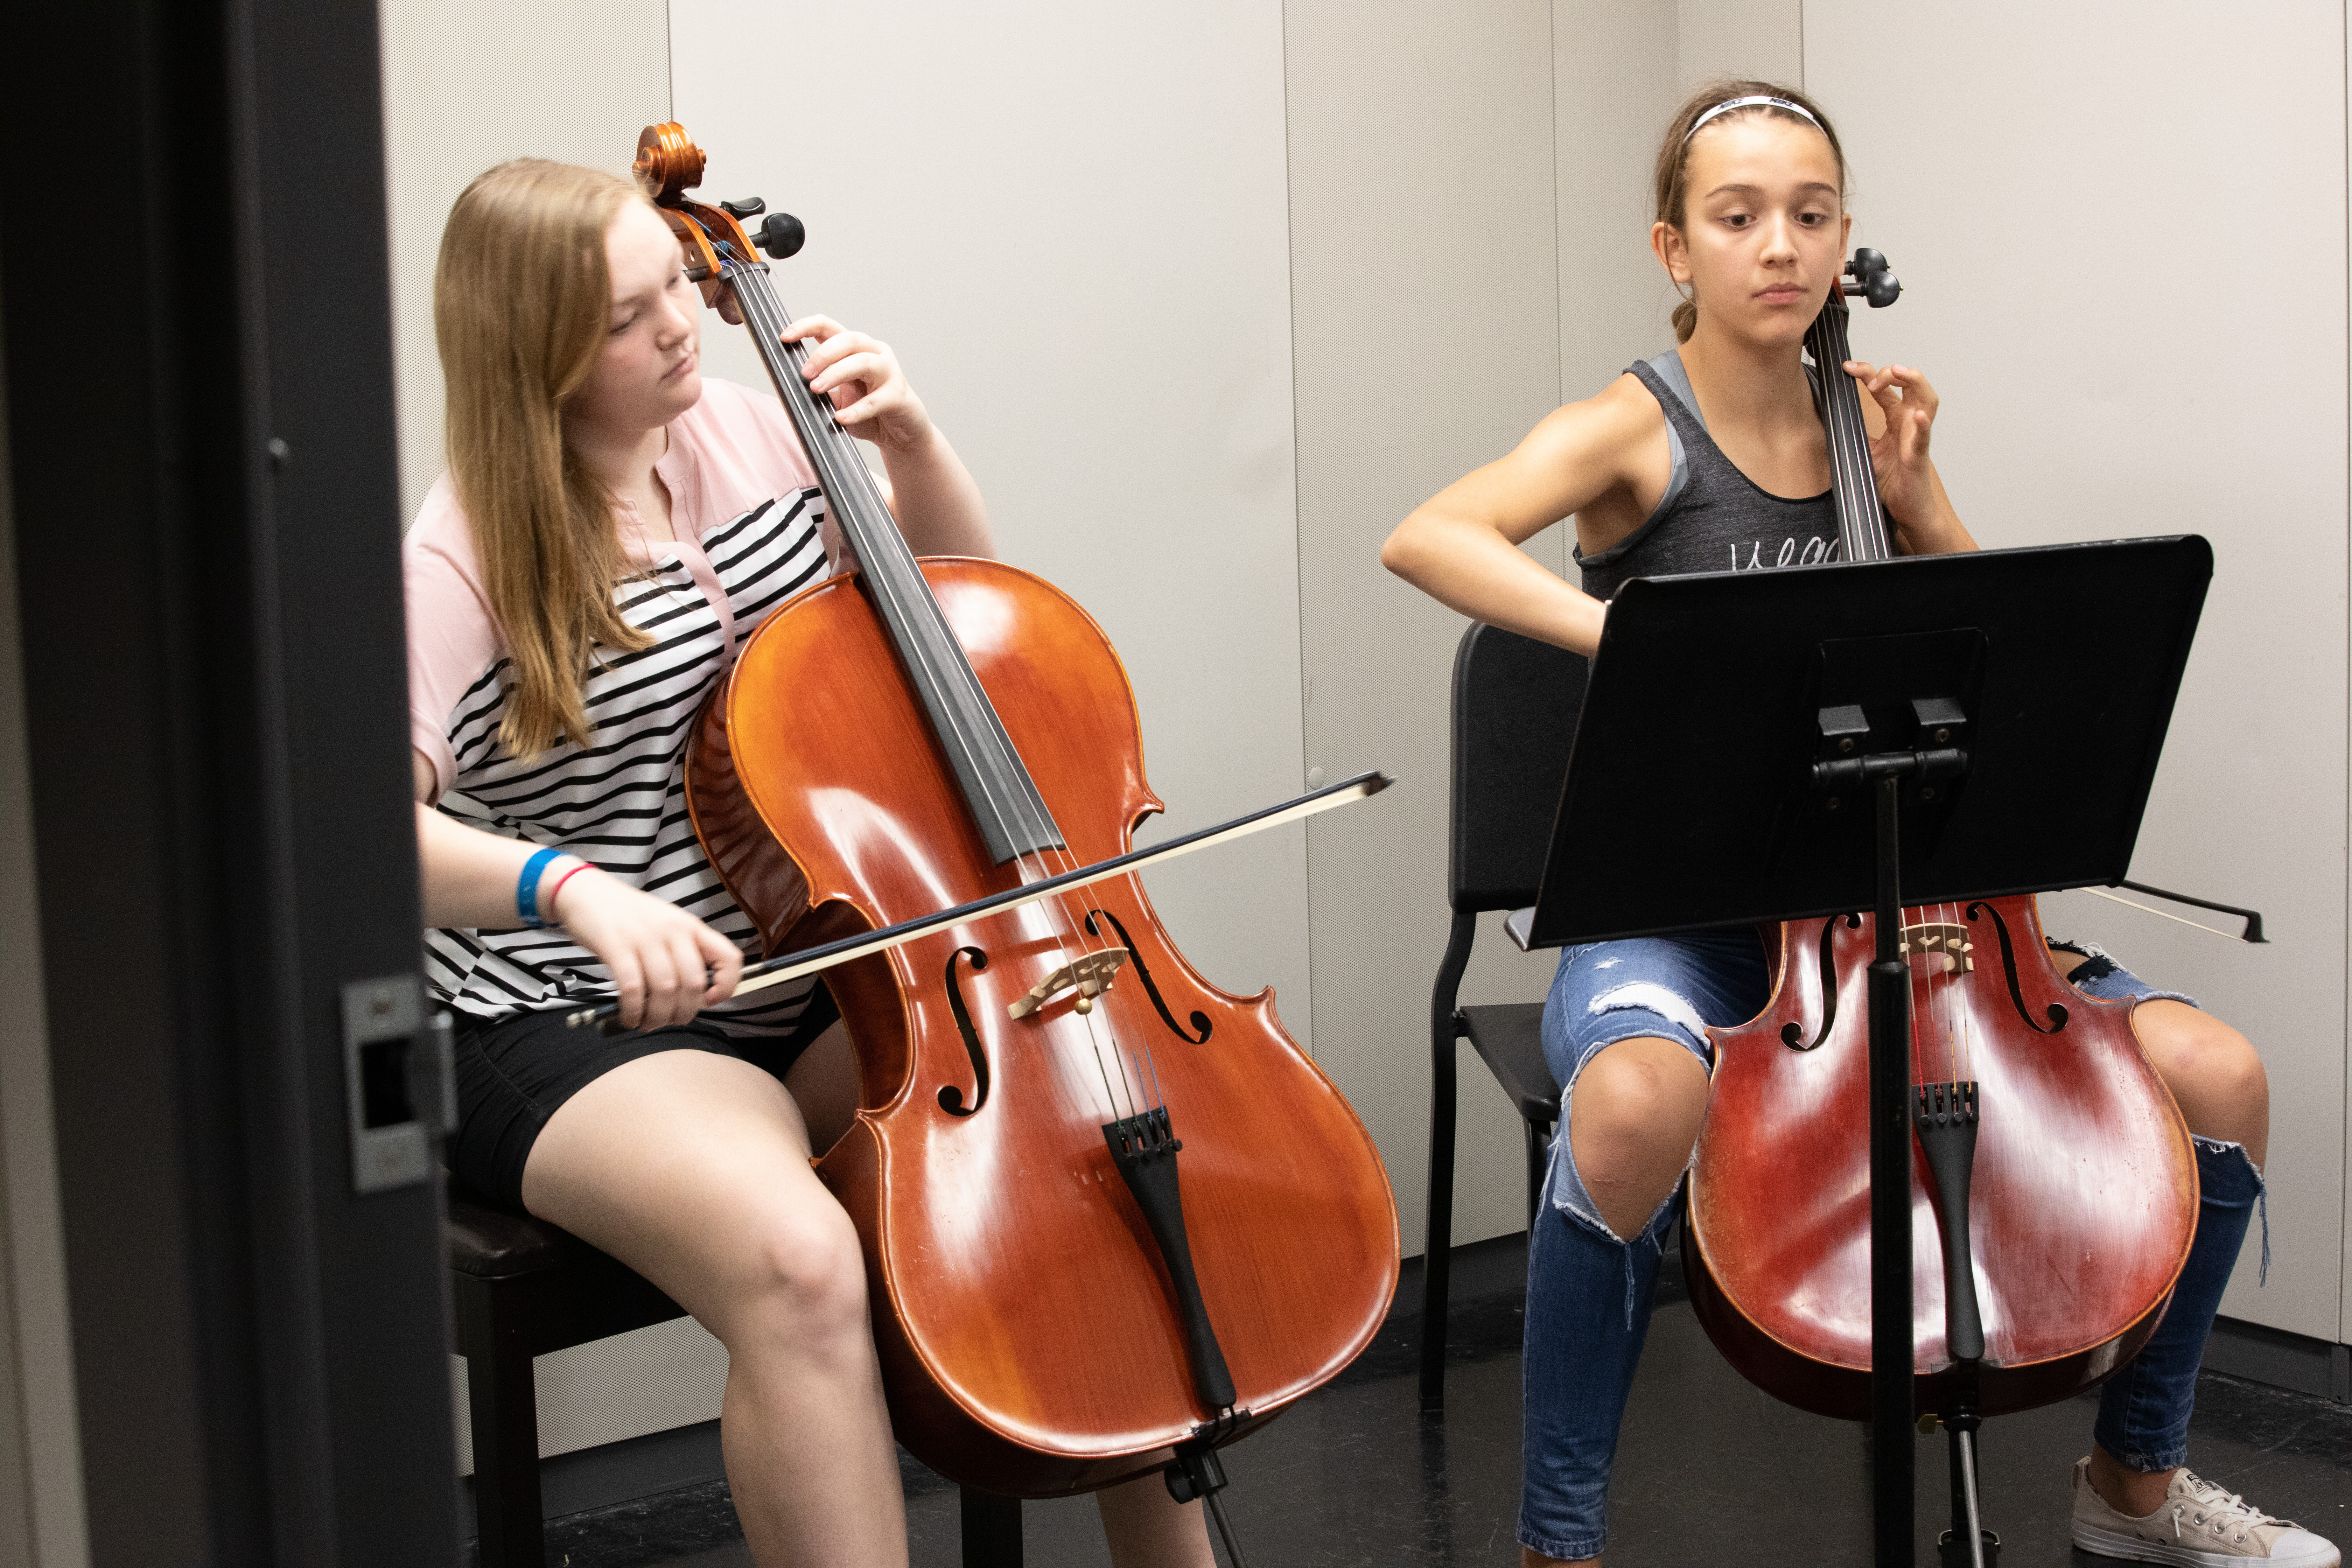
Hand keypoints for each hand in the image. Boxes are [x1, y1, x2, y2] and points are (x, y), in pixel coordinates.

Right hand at [547, 868, 743, 1030]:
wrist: (587, 892)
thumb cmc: (628, 915)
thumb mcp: (666, 925)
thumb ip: (683, 952)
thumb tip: (695, 995)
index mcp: (690, 927)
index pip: (729, 957)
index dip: (727, 985)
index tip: (712, 1001)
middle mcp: (673, 931)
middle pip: (693, 984)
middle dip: (684, 1013)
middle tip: (670, 1021)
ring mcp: (645, 938)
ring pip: (665, 990)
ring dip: (658, 1017)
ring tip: (647, 1023)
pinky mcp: (617, 946)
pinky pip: (633, 989)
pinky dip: (633, 1010)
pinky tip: (630, 1016)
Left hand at [784, 315, 935, 451]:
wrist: (902, 434)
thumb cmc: (870, 412)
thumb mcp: (837, 398)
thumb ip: (820, 387)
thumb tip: (788, 385)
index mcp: (855, 349)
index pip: (829, 327)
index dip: (806, 327)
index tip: (785, 337)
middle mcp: (874, 353)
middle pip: (847, 340)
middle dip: (822, 354)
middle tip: (804, 373)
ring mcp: (889, 373)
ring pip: (862, 362)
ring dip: (835, 373)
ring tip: (816, 389)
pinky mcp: (898, 396)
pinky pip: (875, 401)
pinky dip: (856, 410)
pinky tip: (841, 418)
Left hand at [1843, 359, 1939, 526]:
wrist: (1904, 508)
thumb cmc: (1889, 481)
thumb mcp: (1863, 451)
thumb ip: (1853, 433)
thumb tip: (1828, 420)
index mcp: (1896, 419)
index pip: (1886, 388)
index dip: (1868, 373)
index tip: (1848, 368)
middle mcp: (1910, 422)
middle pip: (1910, 384)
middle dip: (1890, 371)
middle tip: (1867, 374)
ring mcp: (1917, 436)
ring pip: (1927, 400)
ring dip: (1914, 381)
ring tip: (1898, 372)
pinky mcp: (1919, 455)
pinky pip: (1924, 436)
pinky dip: (1923, 424)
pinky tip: (1918, 414)